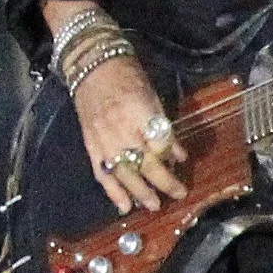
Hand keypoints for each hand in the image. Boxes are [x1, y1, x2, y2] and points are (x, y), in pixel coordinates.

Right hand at [75, 56, 187, 213]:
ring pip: (124, 173)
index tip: (182, 164)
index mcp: (138, 113)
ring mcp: (103, 140)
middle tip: (178, 194)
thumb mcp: (151, 95)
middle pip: (144, 162)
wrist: (90, 67)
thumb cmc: (126, 75)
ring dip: (140, 192)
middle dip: (163, 181)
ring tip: (154, 206)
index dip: (172, 155)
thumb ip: (162, 126)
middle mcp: (120, 130)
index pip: (159, 143)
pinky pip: (102, 173)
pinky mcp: (91, 146)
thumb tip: (177, 153)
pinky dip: (113, 191)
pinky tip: (124, 206)